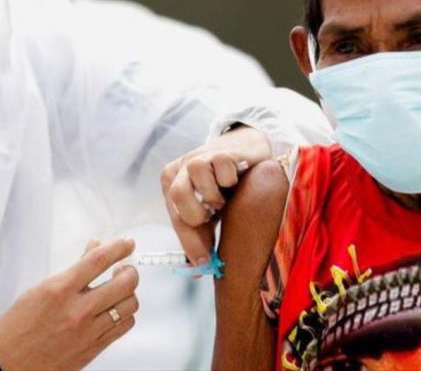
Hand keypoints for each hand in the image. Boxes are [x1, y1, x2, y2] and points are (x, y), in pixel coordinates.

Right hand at [0, 238, 139, 370]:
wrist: (8, 363)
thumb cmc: (19, 325)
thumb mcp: (41, 289)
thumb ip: (73, 269)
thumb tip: (95, 247)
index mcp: (59, 290)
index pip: (99, 260)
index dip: (119, 247)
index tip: (128, 242)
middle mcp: (77, 310)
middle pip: (124, 283)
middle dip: (130, 271)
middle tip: (125, 268)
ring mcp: (88, 331)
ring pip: (129, 305)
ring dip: (129, 293)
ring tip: (120, 289)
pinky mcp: (93, 348)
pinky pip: (124, 325)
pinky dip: (125, 314)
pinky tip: (116, 309)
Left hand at [161, 126, 271, 265]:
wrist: (249, 154)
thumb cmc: (226, 188)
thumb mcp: (210, 212)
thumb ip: (201, 236)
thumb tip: (198, 269)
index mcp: (171, 183)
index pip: (176, 218)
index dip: (190, 243)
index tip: (203, 262)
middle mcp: (181, 168)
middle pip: (178, 195)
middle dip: (198, 214)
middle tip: (213, 218)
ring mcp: (200, 156)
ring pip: (199, 179)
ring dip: (216, 196)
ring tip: (224, 197)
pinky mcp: (220, 151)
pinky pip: (223, 169)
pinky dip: (231, 180)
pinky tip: (235, 179)